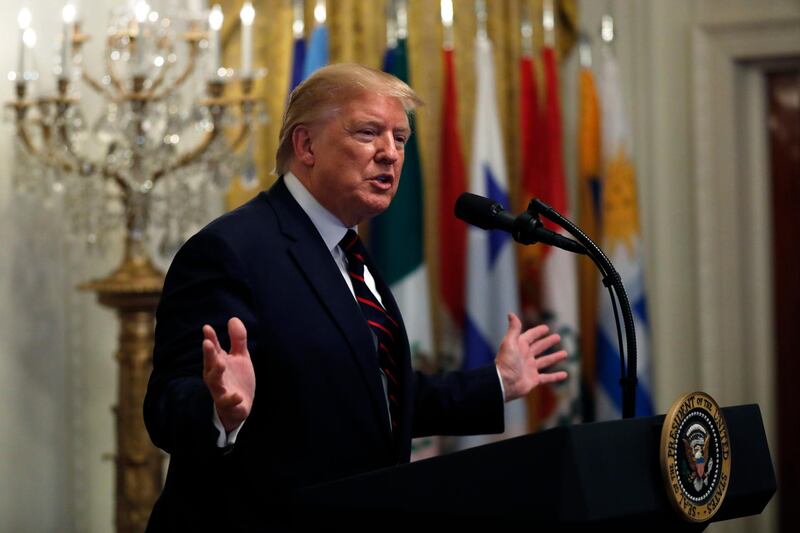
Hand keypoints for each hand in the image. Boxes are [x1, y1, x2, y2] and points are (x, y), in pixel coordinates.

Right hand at [202, 317, 255, 432]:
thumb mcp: (240, 357)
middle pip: (210, 364)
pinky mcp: (228, 404)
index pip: (213, 349)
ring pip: (214, 382)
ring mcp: (220, 390)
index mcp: (218, 363)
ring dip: (216, 372)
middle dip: (209, 354)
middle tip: (207, 343)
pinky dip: (231, 399)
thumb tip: (233, 318)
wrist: (240, 406)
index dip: (210, 338)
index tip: (207, 327)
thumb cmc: (236, 379)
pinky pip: (227, 402)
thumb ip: (237, 339)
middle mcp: (216, 376)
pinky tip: (237, 395)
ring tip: (221, 363)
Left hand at [495, 313, 567, 401]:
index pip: (530, 336)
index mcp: (519, 346)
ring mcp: (530, 368)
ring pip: (545, 361)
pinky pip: (547, 378)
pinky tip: (565, 374)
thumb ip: (513, 329)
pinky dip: (556, 376)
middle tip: (558, 337)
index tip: (546, 328)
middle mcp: (525, 357)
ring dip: (554, 357)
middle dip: (548, 342)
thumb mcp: (509, 343)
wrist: (504, 383)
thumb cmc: (506, 362)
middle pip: (539, 347)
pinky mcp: (533, 380)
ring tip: (565, 353)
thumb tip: (511, 313)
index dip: (537, 332)